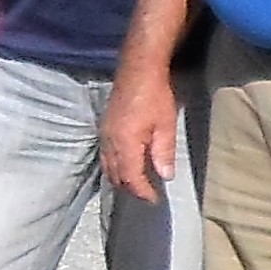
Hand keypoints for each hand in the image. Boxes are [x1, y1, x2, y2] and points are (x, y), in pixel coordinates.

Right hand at [101, 66, 178, 203]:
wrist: (138, 69)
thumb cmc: (156, 95)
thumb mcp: (166, 125)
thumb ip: (163, 152)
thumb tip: (165, 176)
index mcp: (125, 143)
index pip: (131, 178)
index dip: (143, 191)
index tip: (155, 200)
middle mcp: (110, 142)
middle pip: (115, 176)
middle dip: (131, 188)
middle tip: (147, 194)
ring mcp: (104, 135)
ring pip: (108, 167)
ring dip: (121, 179)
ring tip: (137, 184)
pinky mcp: (104, 128)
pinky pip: (105, 156)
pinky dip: (115, 167)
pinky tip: (126, 165)